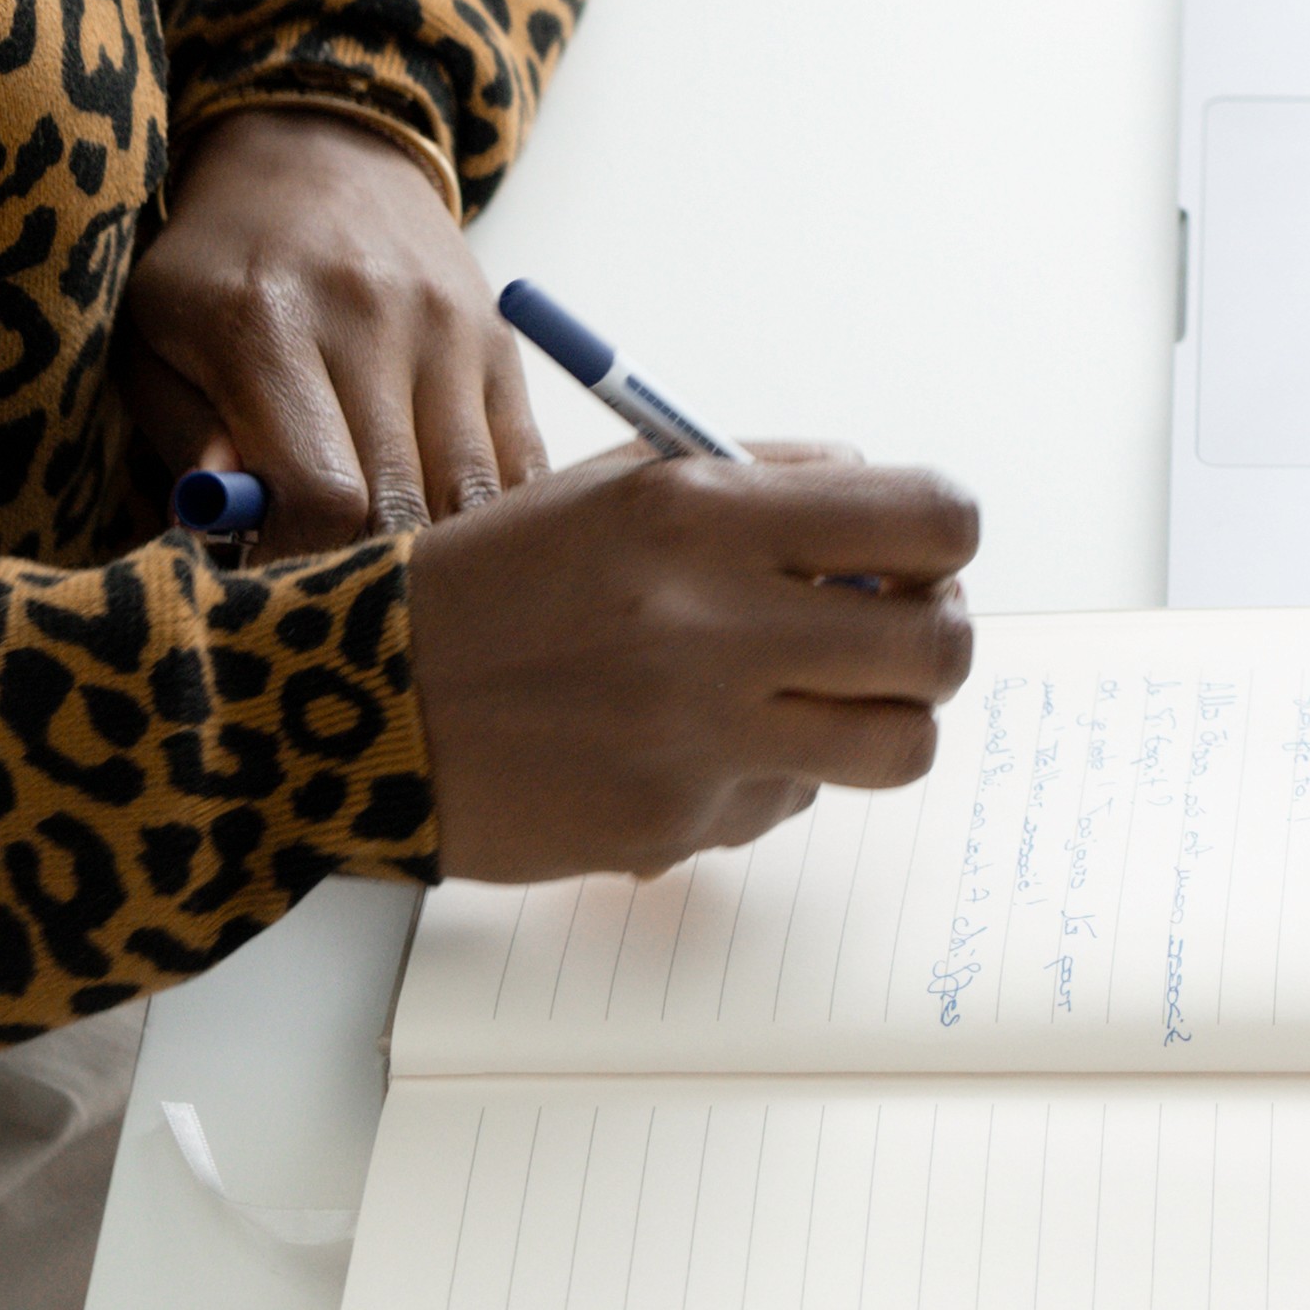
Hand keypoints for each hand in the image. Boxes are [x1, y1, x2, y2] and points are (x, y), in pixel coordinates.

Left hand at [124, 107, 548, 549]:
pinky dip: (494, 519)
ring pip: (473, 494)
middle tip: (330, 593)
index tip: (271, 582)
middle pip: (403, 505)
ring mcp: (449, 328)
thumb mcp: (154, 339)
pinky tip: (451, 538)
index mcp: (264, 323)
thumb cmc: (213, 270)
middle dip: (366, 571)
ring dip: (437, 554)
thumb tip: (227, 523)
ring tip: (390, 574)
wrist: (317, 154)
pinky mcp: (498, 340)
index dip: (298, 562)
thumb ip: (183, 434)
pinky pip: (522, 461)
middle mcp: (371, 319)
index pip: (319, 492)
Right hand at [401, 437, 982, 877]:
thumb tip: (897, 530)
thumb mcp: (629, 488)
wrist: (365, 703)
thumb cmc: (504, 581)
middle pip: (942, 647)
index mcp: (706, 511)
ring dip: (878, 724)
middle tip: (886, 642)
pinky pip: (790, 801)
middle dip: (934, 644)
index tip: (913, 560)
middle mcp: (715, 622)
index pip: (933, 520)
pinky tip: (686, 750)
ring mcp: (701, 734)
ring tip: (811, 702)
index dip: (944, 544)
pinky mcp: (677, 822)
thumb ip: (773, 491)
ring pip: (901, 746)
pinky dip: (764, 776)